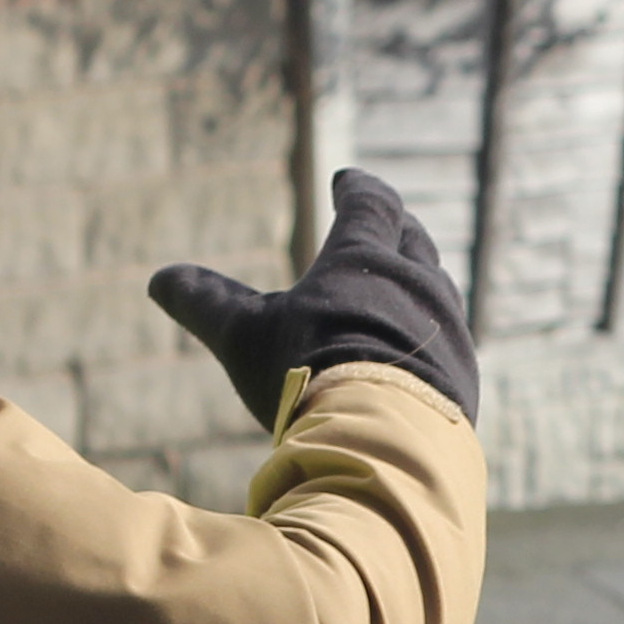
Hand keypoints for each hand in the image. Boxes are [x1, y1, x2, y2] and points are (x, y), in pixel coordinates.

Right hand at [150, 169, 477, 428]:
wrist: (384, 442)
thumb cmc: (307, 376)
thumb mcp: (243, 336)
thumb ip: (204, 303)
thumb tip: (160, 279)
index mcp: (367, 260)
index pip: (371, 204)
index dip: (358, 189)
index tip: (349, 181)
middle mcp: (418, 286)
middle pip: (414, 241)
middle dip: (397, 228)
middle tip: (388, 223)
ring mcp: (448, 332)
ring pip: (437, 291)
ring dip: (418, 282)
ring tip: (404, 288)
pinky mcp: (463, 376)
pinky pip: (448, 342)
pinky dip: (429, 335)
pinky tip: (417, 352)